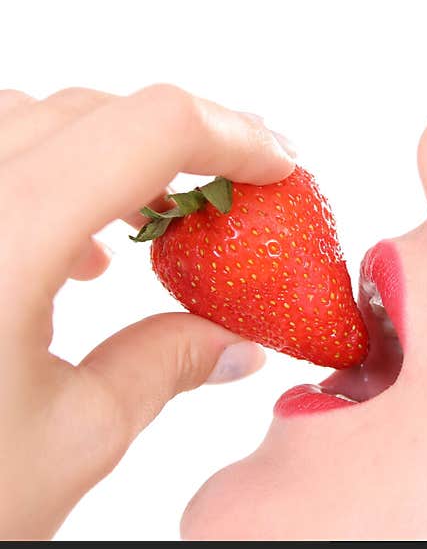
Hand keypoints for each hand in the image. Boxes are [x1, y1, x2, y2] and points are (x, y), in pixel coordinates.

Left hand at [0, 85, 295, 537]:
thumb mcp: (77, 437)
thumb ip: (168, 364)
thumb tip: (238, 343)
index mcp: (2, 246)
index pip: (147, 130)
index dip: (232, 137)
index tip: (277, 169)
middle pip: (88, 111)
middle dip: (180, 143)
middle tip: (235, 193)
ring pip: (26, 121)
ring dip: (110, 154)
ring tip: (152, 223)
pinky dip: (45, 176)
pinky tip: (66, 252)